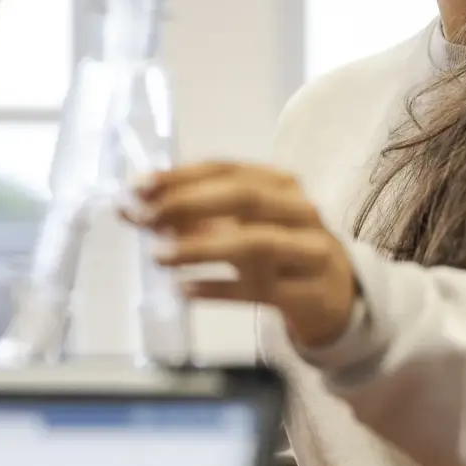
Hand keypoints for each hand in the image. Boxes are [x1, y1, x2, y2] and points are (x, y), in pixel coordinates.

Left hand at [134, 162, 357, 348]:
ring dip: (202, 247)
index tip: (139, 186)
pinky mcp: (308, 295)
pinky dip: (218, 289)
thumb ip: (187, 216)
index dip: (181, 176)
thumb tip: (130, 206)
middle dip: (190, 204)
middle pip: (245, 198)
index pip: (226, 169)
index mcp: (280, 184)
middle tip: (146, 219)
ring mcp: (309, 252)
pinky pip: (258, 290)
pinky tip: (184, 291)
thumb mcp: (240, 226)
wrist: (336, 295)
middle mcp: (299, 211)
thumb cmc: (280, 250)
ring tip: (160, 256)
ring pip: (255, 243)